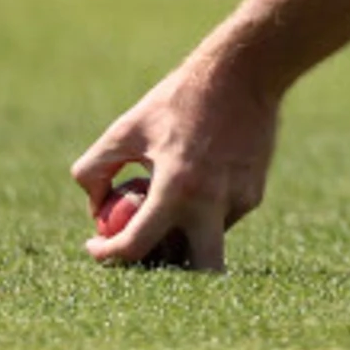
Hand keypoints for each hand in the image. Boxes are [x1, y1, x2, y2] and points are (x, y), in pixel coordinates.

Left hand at [70, 54, 279, 271]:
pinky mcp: (254, 194)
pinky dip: (201, 212)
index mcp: (177, 187)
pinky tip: (196, 178)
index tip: (95, 247)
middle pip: (196, 271)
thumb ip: (95, 170)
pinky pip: (221, 219)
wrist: (245, 73)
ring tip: (164, 202)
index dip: (107, 254)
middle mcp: (213, 202)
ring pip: (205, 241)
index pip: (136, 246)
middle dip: (166, 277)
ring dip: (180, 237)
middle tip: (140, 256)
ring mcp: (239, 200)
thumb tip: (96, 209)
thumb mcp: (126, 129)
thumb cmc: (179, 99)